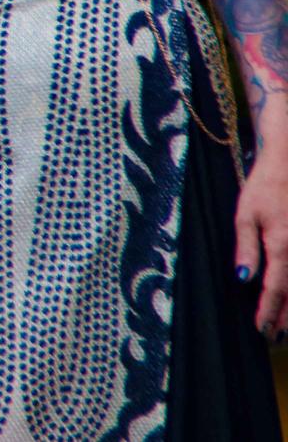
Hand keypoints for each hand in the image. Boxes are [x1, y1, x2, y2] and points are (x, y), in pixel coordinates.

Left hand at [236, 136, 287, 336]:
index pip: (274, 289)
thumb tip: (245, 279)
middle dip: (284, 318)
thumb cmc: (265, 187)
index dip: (268, 312)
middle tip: (273, 339)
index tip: (261, 330)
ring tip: (287, 330)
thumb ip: (247, 248)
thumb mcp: (246, 215)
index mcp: (282, 246)